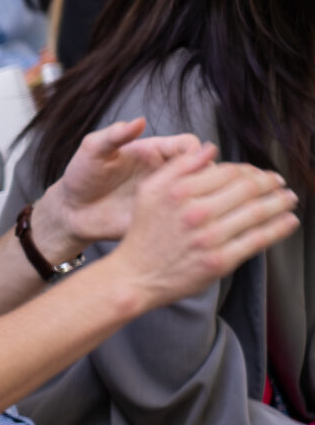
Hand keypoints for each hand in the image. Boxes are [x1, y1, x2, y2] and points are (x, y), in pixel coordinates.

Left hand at [33, 117, 212, 254]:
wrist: (72, 211)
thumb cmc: (82, 176)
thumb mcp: (93, 151)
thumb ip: (114, 135)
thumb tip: (139, 121)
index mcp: (156, 152)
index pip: (190, 146)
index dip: (195, 153)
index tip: (188, 164)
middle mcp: (167, 173)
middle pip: (204, 170)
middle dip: (204, 179)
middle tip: (190, 191)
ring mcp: (167, 198)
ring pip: (201, 196)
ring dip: (201, 201)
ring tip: (184, 209)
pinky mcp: (163, 220)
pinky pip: (187, 220)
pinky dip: (190, 221)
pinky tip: (175, 225)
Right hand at [106, 143, 297, 308]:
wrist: (135, 276)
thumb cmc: (145, 234)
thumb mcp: (150, 192)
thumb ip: (178, 167)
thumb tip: (210, 149)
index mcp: (179, 192)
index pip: (228, 172)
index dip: (250, 170)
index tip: (258, 174)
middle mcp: (195, 213)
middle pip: (248, 189)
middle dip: (271, 183)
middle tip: (280, 183)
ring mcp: (209, 238)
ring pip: (257, 212)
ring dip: (281, 202)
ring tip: (289, 199)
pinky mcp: (220, 261)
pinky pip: (258, 239)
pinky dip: (279, 228)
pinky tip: (289, 221)